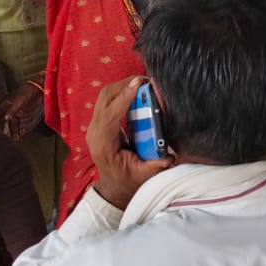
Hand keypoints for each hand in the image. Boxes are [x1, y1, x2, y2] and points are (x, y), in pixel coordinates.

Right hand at [0, 83, 45, 140]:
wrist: (41, 91)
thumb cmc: (28, 91)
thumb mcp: (18, 100)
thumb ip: (12, 109)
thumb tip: (5, 117)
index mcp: (4, 105)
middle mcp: (10, 111)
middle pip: (2, 124)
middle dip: (1, 131)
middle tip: (0, 138)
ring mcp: (17, 116)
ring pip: (11, 127)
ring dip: (10, 134)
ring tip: (9, 140)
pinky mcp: (25, 119)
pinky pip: (20, 128)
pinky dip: (18, 133)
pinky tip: (17, 137)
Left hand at [86, 77, 172, 210]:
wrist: (113, 185)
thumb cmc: (126, 179)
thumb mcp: (141, 175)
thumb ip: (155, 165)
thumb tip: (170, 155)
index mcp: (103, 143)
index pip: (110, 115)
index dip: (124, 98)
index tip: (138, 85)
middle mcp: (95, 131)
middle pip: (105, 98)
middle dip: (124, 85)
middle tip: (146, 80)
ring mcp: (95, 125)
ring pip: (105, 95)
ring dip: (123, 86)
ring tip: (144, 83)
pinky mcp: (100, 121)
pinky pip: (108, 100)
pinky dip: (122, 91)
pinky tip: (137, 91)